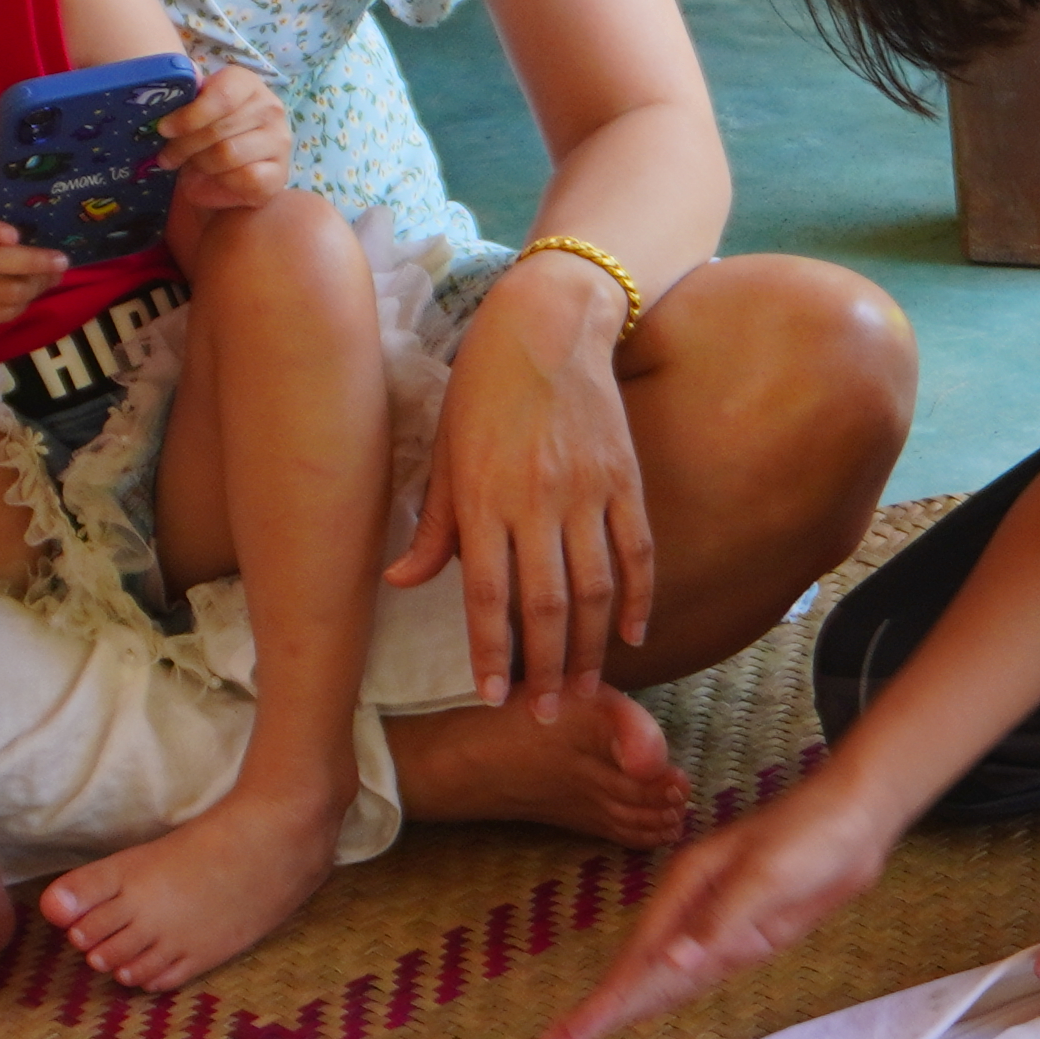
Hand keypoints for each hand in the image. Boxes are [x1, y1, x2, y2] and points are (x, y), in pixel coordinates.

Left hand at [161, 59, 292, 218]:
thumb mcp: (194, 112)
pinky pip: (245, 178)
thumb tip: (176, 81)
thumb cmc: (206, 136)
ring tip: (192, 166)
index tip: (164, 129)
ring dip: (201, 164)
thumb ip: (187, 98)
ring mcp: (279, 141)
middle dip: (185, 146)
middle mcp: (270, 108)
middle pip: (219, 129)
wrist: (226, 172)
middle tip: (167, 156)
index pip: (222, 96)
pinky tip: (216, 179)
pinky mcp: (280, 173)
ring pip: (229, 154)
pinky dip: (222, 182)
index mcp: (246, 83)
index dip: (190, 115)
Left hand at [397, 253, 659, 712]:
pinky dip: (640, 599)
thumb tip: (399, 581)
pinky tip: (633, 636)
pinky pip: (637, 552)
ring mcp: (587, 492)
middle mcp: (537, 502)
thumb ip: (433, 525)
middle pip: (547, 606)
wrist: (549, 324)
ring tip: (583, 690)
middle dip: (544, 669)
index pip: (488, 594)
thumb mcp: (444, 452)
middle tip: (543, 714)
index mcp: (483, 497)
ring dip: (589, 648)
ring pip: (595, 589)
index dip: (492, 652)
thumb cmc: (483, 388)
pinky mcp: (625, 479)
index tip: (493, 697)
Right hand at [543, 781, 883, 1038]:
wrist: (858, 817)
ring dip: (632, 1002)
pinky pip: (703, 970)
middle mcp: (696, 906)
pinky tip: (652, 1003)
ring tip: (585, 1030)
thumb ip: (719, 923)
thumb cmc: (810, 834)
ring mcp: (722, 921)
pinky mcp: (751, 932)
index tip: (569, 1032)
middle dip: (604, 1006)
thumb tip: (671, 964)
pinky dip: (675, 990)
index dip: (605, 998)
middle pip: (642, 969)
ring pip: (668, 974)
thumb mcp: (765, 876)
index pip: (637, 956)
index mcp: (689, 887)